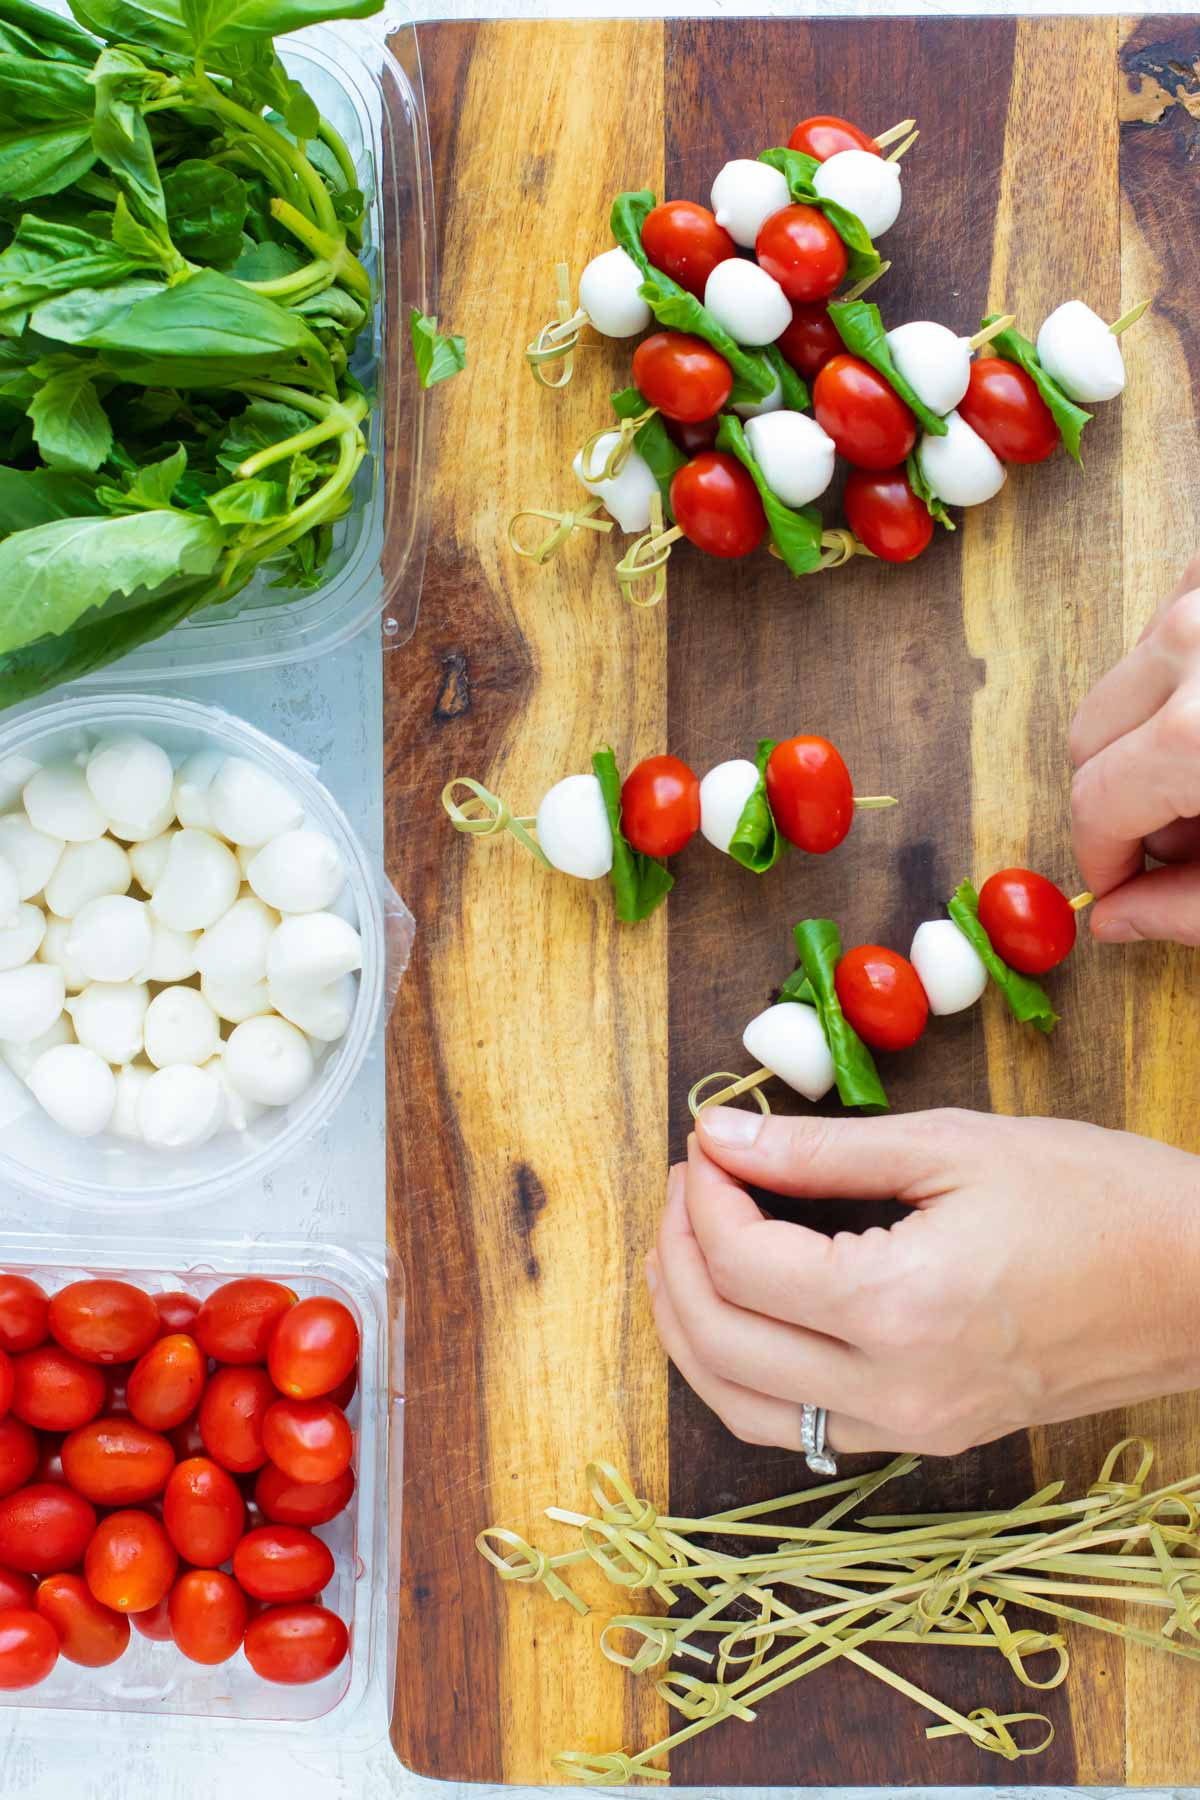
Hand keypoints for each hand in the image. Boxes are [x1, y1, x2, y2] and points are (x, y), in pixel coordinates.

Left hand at [647, 1106, 1199, 1456]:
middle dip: (676, 1251)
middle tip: (687, 1181)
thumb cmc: (1095, 1197)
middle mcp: (892, 1391)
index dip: (703, 1191)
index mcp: (897, 1308)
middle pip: (720, 1339)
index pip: (741, 1259)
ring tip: (685, 1245)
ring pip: (740, 1404)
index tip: (708, 1138)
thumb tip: (721, 1135)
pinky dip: (741, 1371)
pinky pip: (796, 1427)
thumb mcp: (954, 1147)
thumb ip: (821, 1150)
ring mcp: (909, 1430)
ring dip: (690, 1324)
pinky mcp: (925, 1438)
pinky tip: (741, 1309)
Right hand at [1071, 548, 1199, 942]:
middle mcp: (1193, 638)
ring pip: (1128, 682)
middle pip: (1089, 737)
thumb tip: (1118, 921)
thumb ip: (1193, 908)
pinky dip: (1190, 682)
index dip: (1104, 862)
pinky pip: (1173, 630)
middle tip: (1190, 838)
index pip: (1095, 804)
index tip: (1127, 888)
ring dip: (1157, 737)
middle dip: (1125, 800)